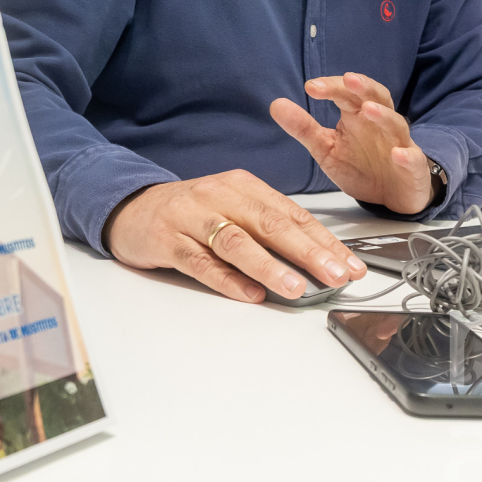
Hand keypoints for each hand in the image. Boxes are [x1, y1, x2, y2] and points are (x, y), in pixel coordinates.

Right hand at [104, 170, 367, 302]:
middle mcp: (220, 196)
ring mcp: (192, 217)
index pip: (293, 214)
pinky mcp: (167, 240)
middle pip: (270, 224)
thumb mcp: (233, 208)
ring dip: (270, 266)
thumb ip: (268, 228)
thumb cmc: (192, 212)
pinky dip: (226, 279)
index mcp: (244, 186)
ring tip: (297, 287)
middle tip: (336, 275)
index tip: (351, 265)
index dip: (325, 241)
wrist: (131, 207)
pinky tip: (249, 294)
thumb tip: (318, 259)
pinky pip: (200, 261)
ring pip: (236, 242)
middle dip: (308, 252)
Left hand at [270, 72, 433, 214]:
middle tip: (348, 80)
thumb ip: (303, 128)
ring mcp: (399, 144)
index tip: (311, 86)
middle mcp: (380, 125)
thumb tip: (276, 104)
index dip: (332, 87)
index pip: (347, 93)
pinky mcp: (412, 168)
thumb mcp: (326, 148)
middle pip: (376, 97)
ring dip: (383, 116)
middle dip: (363, 87)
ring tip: (368, 110)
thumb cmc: (360, 166)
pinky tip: (397, 154)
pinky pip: (413, 160)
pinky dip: (407, 156)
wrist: (391, 196)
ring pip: (396, 123)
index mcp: (358, 116)